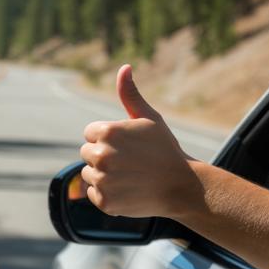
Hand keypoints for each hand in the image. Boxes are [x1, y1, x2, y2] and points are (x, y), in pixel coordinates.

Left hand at [80, 65, 198, 218]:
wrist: (181, 185)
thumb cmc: (165, 149)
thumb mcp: (149, 118)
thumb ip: (130, 94)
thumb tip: (124, 67)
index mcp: (107, 131)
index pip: (90, 134)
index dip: (109, 139)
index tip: (128, 146)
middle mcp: (101, 155)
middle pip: (87, 153)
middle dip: (104, 156)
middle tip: (130, 162)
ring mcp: (102, 179)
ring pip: (89, 174)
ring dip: (104, 175)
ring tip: (129, 176)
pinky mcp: (104, 201)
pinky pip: (93, 194)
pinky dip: (107, 194)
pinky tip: (127, 190)